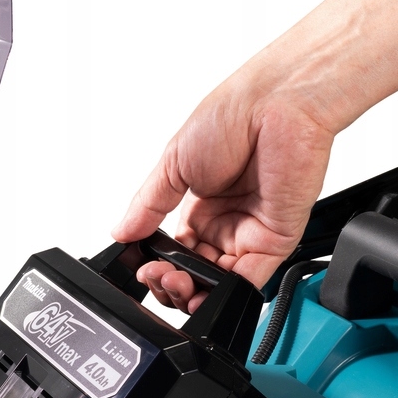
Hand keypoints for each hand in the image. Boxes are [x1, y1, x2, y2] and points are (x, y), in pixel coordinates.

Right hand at [112, 62, 335, 311]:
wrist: (273, 103)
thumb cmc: (231, 116)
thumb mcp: (172, 163)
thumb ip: (147, 205)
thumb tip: (120, 233)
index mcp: (202, 205)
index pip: (177, 252)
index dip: (159, 266)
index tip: (144, 268)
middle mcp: (227, 222)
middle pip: (196, 272)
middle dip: (173, 282)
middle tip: (158, 276)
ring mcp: (252, 232)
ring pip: (220, 282)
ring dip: (195, 292)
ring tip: (176, 282)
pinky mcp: (277, 240)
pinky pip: (252, 279)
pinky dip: (227, 294)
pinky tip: (205, 294)